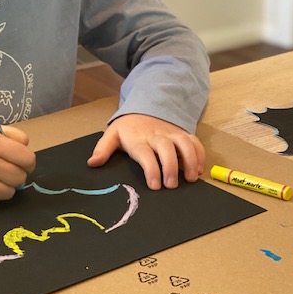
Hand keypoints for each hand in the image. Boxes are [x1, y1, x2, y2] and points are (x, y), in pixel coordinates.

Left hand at [87, 114, 204, 189]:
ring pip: (184, 144)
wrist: (144, 108)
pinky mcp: (182, 133)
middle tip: (171, 185)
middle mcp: (156, 136)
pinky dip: (200, 154)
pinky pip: (194, 142)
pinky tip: (199, 169)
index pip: (145, 154)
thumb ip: (102, 149)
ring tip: (191, 178)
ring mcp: (171, 134)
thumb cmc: (128, 128)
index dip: (151, 170)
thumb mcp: (112, 135)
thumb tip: (92, 164)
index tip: (154, 185)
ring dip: (190, 160)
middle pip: (166, 149)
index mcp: (138, 139)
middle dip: (170, 167)